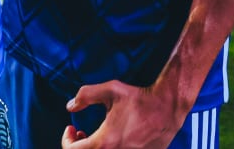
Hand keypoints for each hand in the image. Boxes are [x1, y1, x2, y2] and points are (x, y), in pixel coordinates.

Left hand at [60, 81, 180, 148]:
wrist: (167, 108)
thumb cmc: (140, 99)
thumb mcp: (111, 90)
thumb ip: (86, 95)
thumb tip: (70, 106)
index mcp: (104, 142)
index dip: (66, 140)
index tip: (71, 128)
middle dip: (78, 146)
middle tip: (80, 133)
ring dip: (93, 148)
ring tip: (96, 137)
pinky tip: (113, 140)